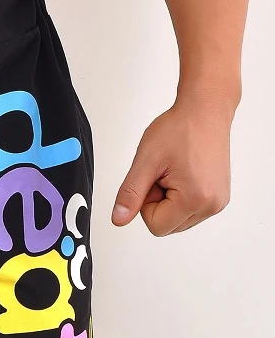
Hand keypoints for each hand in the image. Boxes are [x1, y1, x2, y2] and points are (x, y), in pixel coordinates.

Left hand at [111, 95, 233, 235]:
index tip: (154, 178)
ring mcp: (218, 202)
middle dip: (157, 202)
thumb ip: (130, 194)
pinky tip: (183, 174)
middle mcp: (212, 205)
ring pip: (176, 220)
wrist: (205, 110)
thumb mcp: (145, 162)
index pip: (156, 227)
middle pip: (167, 226)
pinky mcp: (218, 197)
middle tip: (164, 173)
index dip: (146, 204)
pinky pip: (188, 211)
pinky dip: (179, 197)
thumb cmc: (179, 129)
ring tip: (174, 172)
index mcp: (196, 199)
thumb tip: (119, 220)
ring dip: (168, 200)